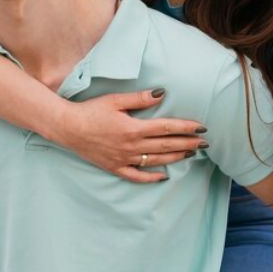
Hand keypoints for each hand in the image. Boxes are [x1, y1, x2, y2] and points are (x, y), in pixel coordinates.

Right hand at [46, 89, 207, 182]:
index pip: (167, 128)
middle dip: (188, 144)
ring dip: (176, 157)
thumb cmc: (91, 110)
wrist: (67, 127)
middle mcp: (131, 146)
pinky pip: (136, 176)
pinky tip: (164, 176)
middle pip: (166, 145)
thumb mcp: (116, 100)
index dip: (186, 128)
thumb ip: (140, 98)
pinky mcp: (114, 167)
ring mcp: (124, 159)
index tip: (202, 128)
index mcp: (134, 128)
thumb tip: (162, 93)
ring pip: (156, 160)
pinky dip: (151, 178)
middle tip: (205, 143)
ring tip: (191, 154)